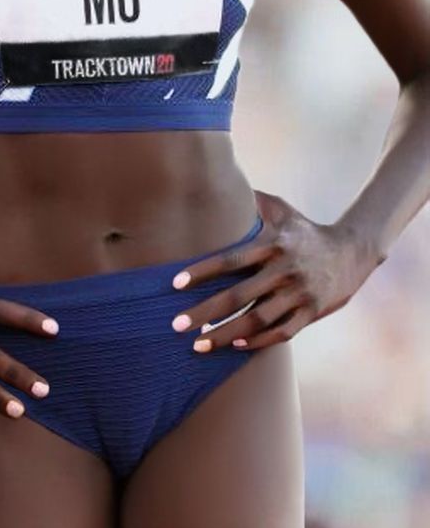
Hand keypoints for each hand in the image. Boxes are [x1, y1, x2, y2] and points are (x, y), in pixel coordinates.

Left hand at [170, 189, 380, 352]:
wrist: (352, 251)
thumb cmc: (306, 230)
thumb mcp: (283, 210)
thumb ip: (253, 201)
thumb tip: (221, 182)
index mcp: (273, 244)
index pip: (231, 260)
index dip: (202, 271)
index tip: (175, 284)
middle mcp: (284, 270)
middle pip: (239, 296)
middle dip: (205, 312)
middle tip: (176, 325)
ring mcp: (299, 294)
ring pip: (257, 320)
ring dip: (225, 334)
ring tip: (198, 345)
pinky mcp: (312, 312)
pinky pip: (282, 333)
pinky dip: (258, 341)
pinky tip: (235, 345)